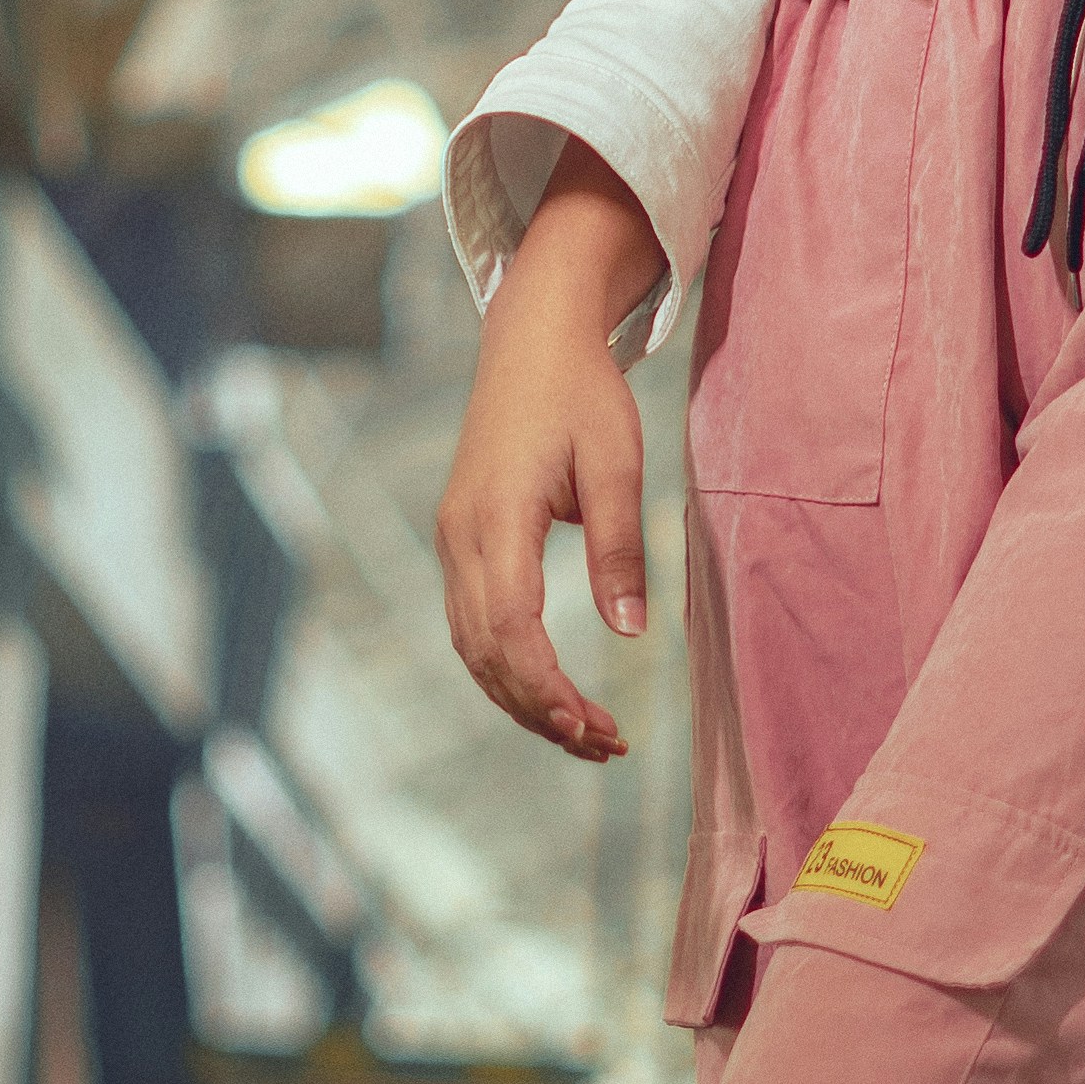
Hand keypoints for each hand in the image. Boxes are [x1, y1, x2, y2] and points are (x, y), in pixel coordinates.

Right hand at [434, 154, 665, 759]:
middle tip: (605, 745)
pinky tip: (549, 691)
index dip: (546, 689)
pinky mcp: (462, 539)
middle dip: (540, 709)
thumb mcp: (616, 462)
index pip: (510, 630)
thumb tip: (630, 631)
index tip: (593, 727)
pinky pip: (473, 622)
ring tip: (585, 733)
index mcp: (496, 518)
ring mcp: (454, 539)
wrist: (532, 338)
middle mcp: (461, 536)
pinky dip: (507, 666)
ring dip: (522, 696)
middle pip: (485, 652)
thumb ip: (619, 548)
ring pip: (472, 646)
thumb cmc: (580, 393)